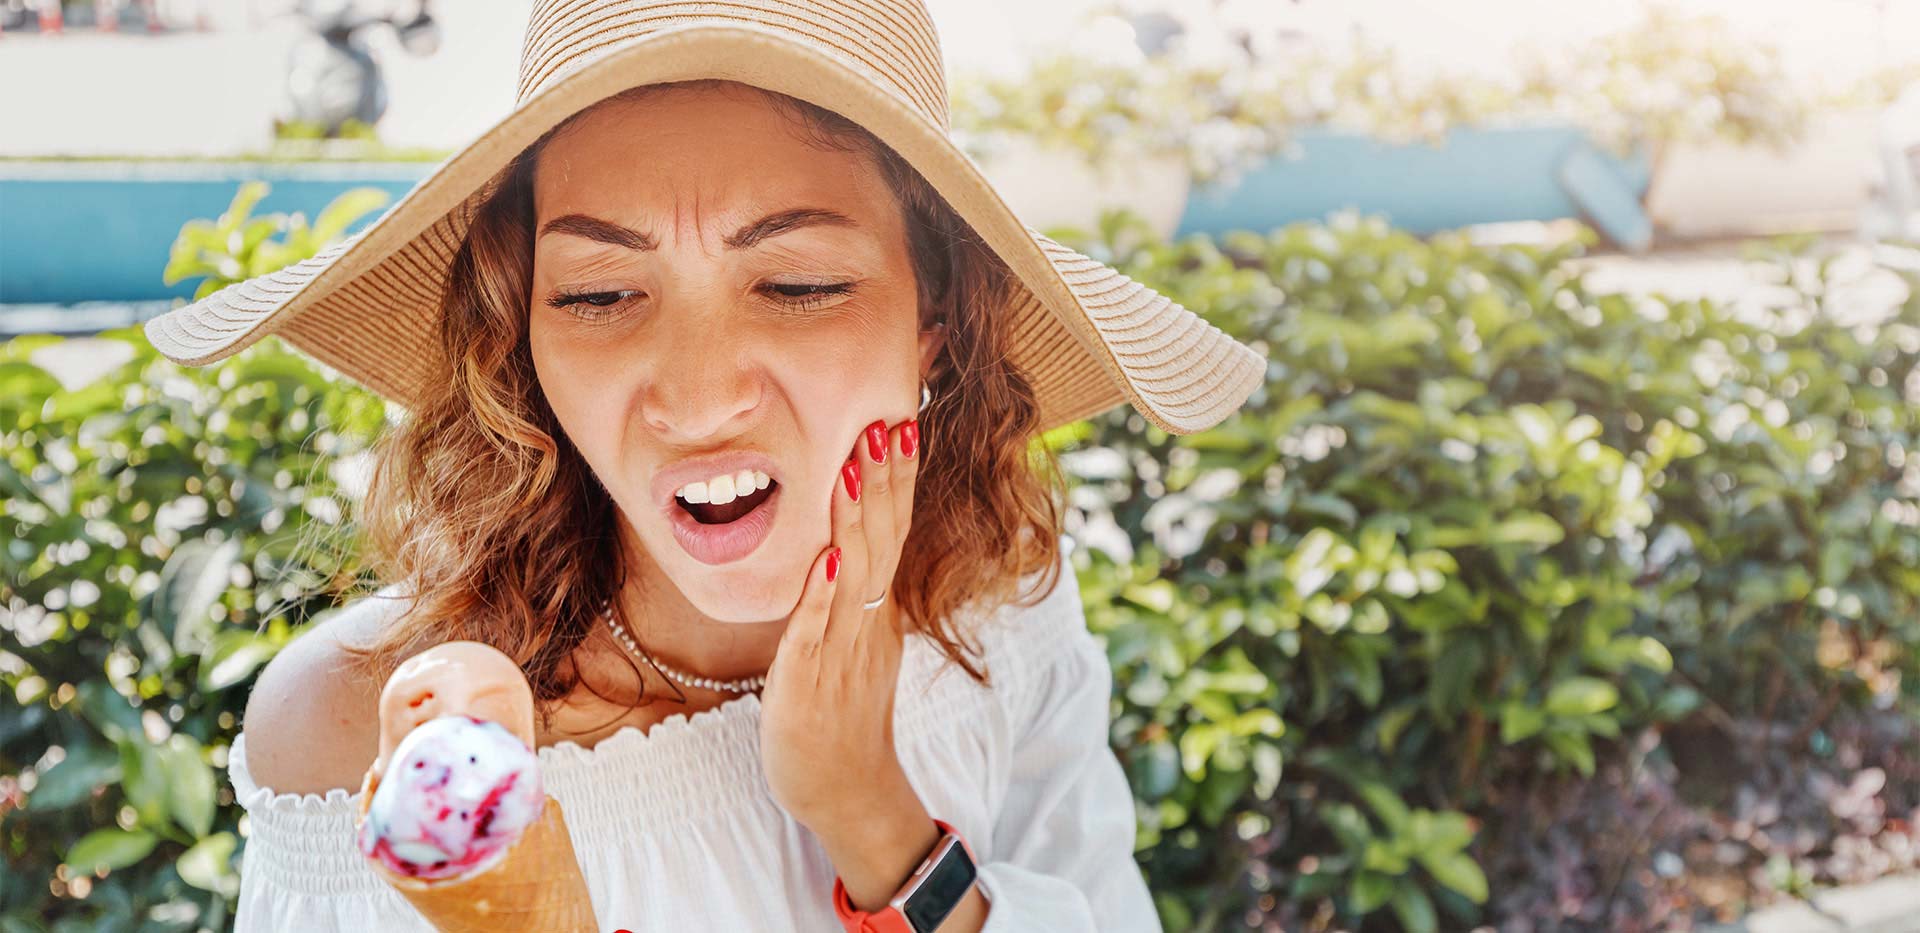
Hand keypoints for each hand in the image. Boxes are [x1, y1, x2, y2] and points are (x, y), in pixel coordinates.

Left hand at [759, 417, 922, 827]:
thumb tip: (848, 544)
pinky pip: (818, 631)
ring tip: (856, 462)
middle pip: (882, 538)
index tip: (902, 422)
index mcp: (876, 608)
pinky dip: (824, 594)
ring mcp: (843, 648)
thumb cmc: (841, 713)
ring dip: (856, 516)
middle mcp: (867, 620)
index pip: (893, 529)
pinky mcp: (811, 680)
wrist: (846, 788)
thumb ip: (855, 593)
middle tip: (888, 419)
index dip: (897, 478)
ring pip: (855, 572)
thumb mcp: (854, 641)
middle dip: (884, 478)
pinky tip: (827, 558)